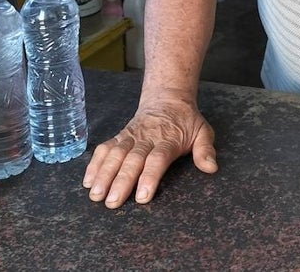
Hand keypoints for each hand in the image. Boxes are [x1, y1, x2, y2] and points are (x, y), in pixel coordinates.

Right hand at [82, 90, 217, 208]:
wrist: (168, 98)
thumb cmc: (186, 121)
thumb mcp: (203, 131)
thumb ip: (205, 150)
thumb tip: (211, 168)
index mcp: (168, 140)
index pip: (157, 159)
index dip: (149, 177)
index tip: (142, 196)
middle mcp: (147, 138)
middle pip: (133, 160)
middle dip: (121, 181)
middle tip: (112, 202)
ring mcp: (131, 137)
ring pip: (115, 154)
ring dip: (104, 174)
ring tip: (95, 195)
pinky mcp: (120, 136)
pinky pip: (105, 148)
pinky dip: (95, 163)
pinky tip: (88, 180)